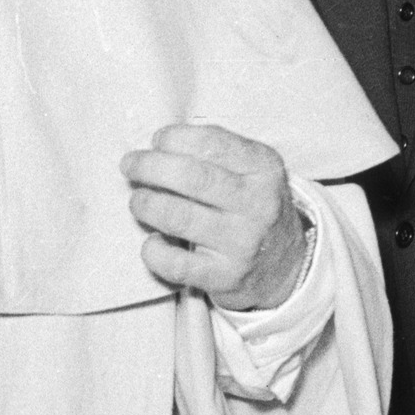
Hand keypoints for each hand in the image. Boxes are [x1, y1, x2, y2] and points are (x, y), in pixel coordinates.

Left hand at [123, 123, 308, 312]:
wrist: (284, 263)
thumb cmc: (253, 206)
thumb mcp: (253, 169)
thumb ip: (218, 150)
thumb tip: (162, 142)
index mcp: (264, 168)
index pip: (213, 143)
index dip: (175, 138)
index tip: (157, 140)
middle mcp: (257, 204)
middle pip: (192, 177)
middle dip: (150, 166)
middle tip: (130, 164)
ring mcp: (242, 243)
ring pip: (179, 217)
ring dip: (146, 204)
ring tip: (138, 200)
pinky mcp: (224, 276)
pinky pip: (175, 264)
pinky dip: (153, 250)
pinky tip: (152, 241)